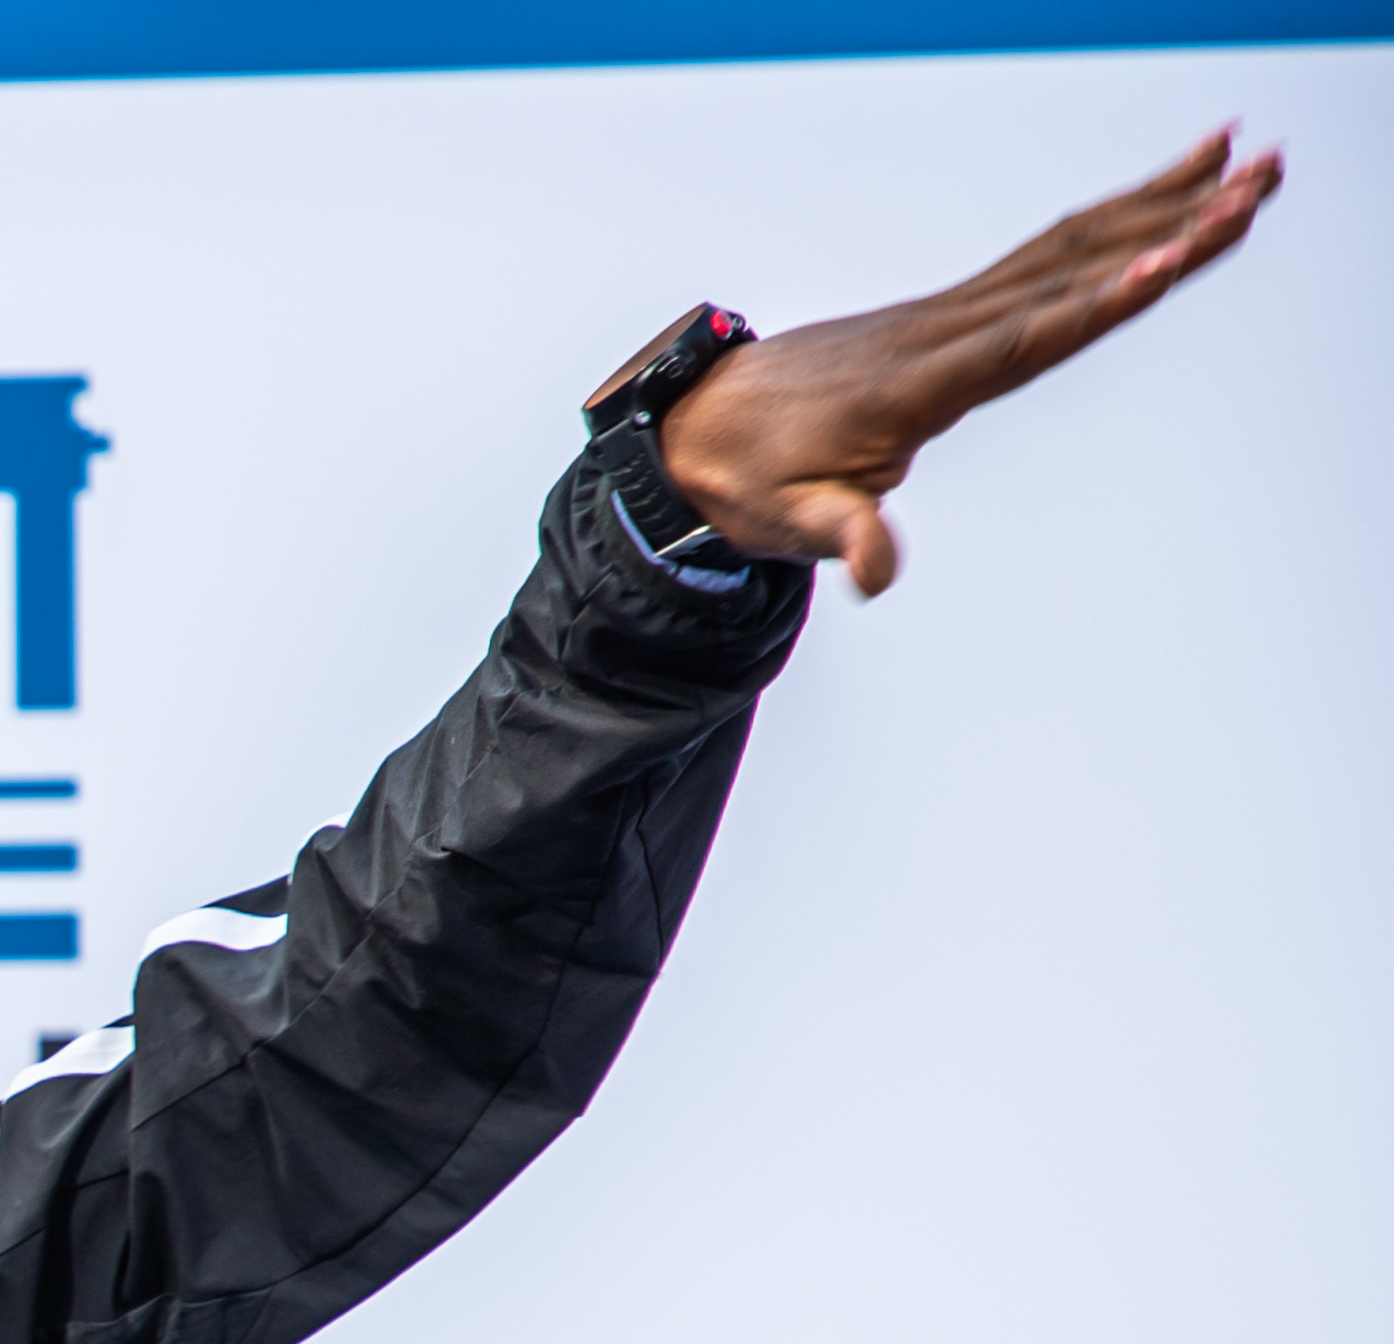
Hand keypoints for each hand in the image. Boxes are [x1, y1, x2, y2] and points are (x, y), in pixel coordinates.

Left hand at [657, 129, 1281, 595]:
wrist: (700, 424)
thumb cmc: (749, 478)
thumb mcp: (787, 520)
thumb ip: (843, 534)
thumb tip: (874, 571)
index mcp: (913, 386)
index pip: (1019, 342)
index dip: (1091, 306)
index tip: (1161, 262)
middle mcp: (941, 333)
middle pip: (1069, 274)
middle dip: (1165, 231)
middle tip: (1256, 185)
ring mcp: (950, 313)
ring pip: (1069, 247)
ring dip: (1161, 204)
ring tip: (1249, 159)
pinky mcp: (955, 310)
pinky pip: (1047, 253)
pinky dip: (1114, 217)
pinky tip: (1173, 189)